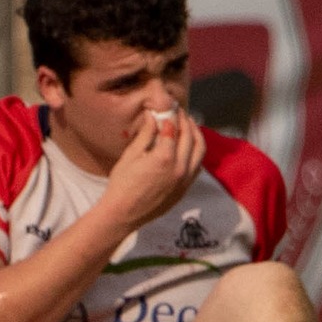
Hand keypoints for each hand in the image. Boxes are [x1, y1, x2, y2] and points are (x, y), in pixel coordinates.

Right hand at [102, 105, 205, 232]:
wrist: (124, 214)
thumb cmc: (122, 184)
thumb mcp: (131, 155)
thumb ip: (146, 134)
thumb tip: (153, 116)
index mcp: (164, 157)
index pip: (174, 128)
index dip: (172, 115)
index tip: (170, 107)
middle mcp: (180, 167)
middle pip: (190, 137)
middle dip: (186, 121)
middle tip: (180, 113)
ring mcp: (185, 179)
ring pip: (200, 151)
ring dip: (196, 135)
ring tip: (190, 126)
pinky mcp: (185, 189)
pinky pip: (198, 166)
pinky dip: (197, 152)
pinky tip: (190, 146)